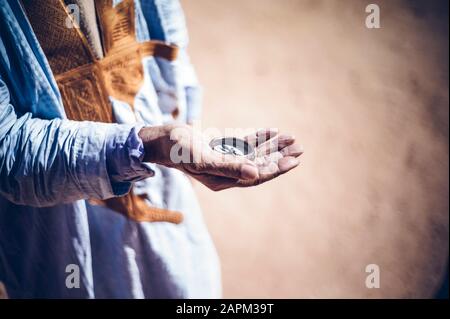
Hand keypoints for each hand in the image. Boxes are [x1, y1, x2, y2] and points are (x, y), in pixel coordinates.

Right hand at [138, 124, 302, 190]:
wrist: (161, 139)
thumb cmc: (178, 148)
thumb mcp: (202, 157)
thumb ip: (228, 166)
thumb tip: (254, 174)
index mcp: (223, 179)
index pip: (256, 176)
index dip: (275, 168)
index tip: (293, 160)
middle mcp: (227, 171)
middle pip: (259, 165)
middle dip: (279, 157)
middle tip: (300, 148)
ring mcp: (225, 159)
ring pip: (254, 153)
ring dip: (272, 146)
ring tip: (291, 138)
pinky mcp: (222, 147)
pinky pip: (244, 143)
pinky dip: (258, 138)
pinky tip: (272, 131)